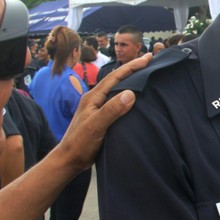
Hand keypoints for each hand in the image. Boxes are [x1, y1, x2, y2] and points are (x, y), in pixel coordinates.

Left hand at [52, 54, 151, 172]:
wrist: (69, 160)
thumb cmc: (80, 143)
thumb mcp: (96, 126)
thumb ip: (111, 110)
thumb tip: (130, 93)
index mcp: (93, 97)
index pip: (115, 77)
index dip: (132, 67)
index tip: (148, 59)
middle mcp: (95, 99)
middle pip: (117, 80)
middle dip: (133, 70)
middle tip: (150, 62)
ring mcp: (98, 108)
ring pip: (117, 90)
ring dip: (131, 81)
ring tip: (146, 75)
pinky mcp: (102, 117)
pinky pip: (117, 101)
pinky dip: (128, 95)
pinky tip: (136, 98)